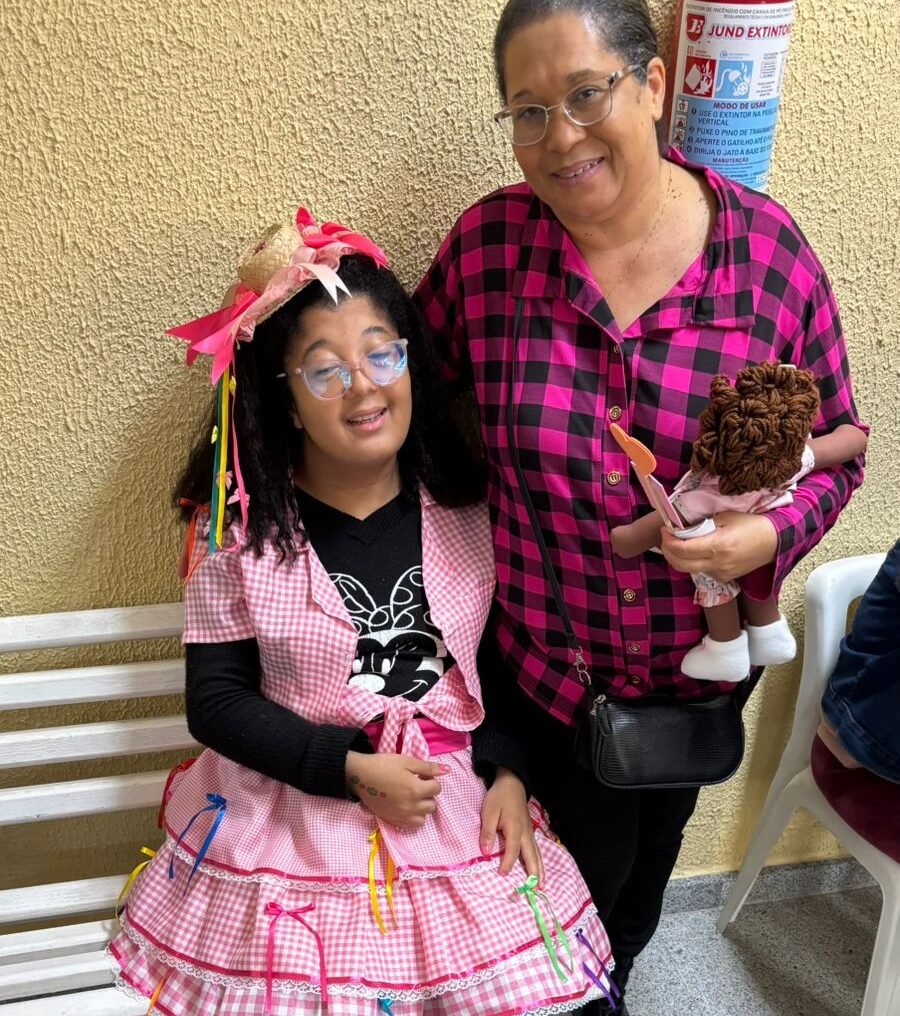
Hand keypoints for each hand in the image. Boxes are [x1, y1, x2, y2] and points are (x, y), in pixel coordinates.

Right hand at [346, 751, 445, 828]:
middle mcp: (411, 806)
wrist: (360, 775)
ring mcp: (401, 816)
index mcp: (416, 790)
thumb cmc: (384, 765)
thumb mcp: (407, 761)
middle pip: (432, 805)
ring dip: (421, 808)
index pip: (437, 789)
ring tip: (411, 797)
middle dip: (428, 795)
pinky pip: (411, 825)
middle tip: (417, 786)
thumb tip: (447, 770)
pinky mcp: (393, 820)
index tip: (421, 776)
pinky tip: (405, 806)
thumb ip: (428, 767)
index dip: (431, 780)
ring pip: (423, 818)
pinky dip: (412, 817)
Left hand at [480, 767, 543, 883]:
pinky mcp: (530, 830)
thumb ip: (488, 833)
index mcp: (515, 829)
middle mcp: (526, 833)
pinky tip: (539, 868)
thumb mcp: (489, 812)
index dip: (507, 863)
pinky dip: (539, 861)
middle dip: (534, 873)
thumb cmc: (499, 798)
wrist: (512, 783)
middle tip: (536, 890)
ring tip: (542, 885)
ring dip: (540, 869)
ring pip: (536, 853)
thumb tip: (486, 853)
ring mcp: (530, 832)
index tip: (502, 874)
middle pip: (531, 856)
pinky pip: (536, 849)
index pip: (512, 851)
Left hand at [659, 510, 776, 583]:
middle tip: (666, 539)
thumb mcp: (725, 517)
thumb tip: (683, 528)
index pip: (682, 550)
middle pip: (680, 565)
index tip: (665, 530)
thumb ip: (703, 525)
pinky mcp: (725, 578)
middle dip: (667, 552)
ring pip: (689, 569)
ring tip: (679, 543)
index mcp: (717, 546)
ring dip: (679, 558)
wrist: (775, 542)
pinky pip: (702, 571)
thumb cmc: (751, 525)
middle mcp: (717, 564)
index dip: (668, 540)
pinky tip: (697, 551)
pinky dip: (694, 562)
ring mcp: (721, 573)